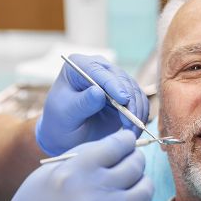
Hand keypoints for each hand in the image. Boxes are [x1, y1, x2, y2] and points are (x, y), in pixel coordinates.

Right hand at [0, 129, 154, 200]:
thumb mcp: (49, 171)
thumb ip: (82, 156)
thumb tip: (115, 146)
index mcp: (76, 169)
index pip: (118, 143)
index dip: (124, 141)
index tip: (124, 144)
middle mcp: (95, 189)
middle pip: (135, 164)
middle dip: (134, 161)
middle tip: (128, 166)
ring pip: (146, 190)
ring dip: (141, 186)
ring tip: (131, 189)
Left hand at [35, 54, 149, 156]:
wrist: (66, 134)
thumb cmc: (60, 122)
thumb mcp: (66, 114)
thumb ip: (82, 103)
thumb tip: (98, 92)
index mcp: (79, 66)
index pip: (98, 71)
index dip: (113, 85)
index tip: (123, 100)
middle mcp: (99, 68)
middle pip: (121, 79)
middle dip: (129, 101)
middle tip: (131, 122)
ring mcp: (113, 80)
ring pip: (134, 90)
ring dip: (137, 110)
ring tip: (132, 131)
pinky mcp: (124, 94)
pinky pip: (139, 101)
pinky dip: (140, 115)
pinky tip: (135, 130)